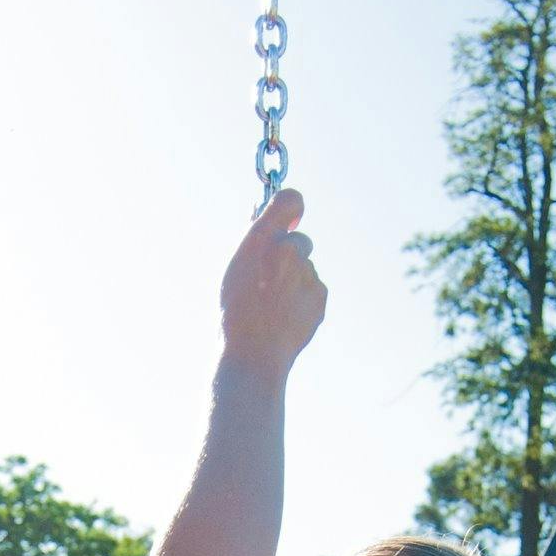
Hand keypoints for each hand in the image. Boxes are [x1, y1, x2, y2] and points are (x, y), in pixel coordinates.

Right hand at [220, 189, 326, 373]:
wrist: (253, 355)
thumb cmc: (235, 314)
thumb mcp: (235, 269)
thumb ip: (255, 240)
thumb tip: (264, 215)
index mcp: (260, 240)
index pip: (290, 199)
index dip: (291, 208)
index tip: (289, 220)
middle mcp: (287, 251)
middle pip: (300, 241)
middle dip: (290, 255)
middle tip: (269, 281)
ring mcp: (307, 273)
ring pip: (305, 268)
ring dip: (294, 280)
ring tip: (272, 307)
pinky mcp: (320, 295)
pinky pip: (314, 288)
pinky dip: (303, 298)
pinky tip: (285, 316)